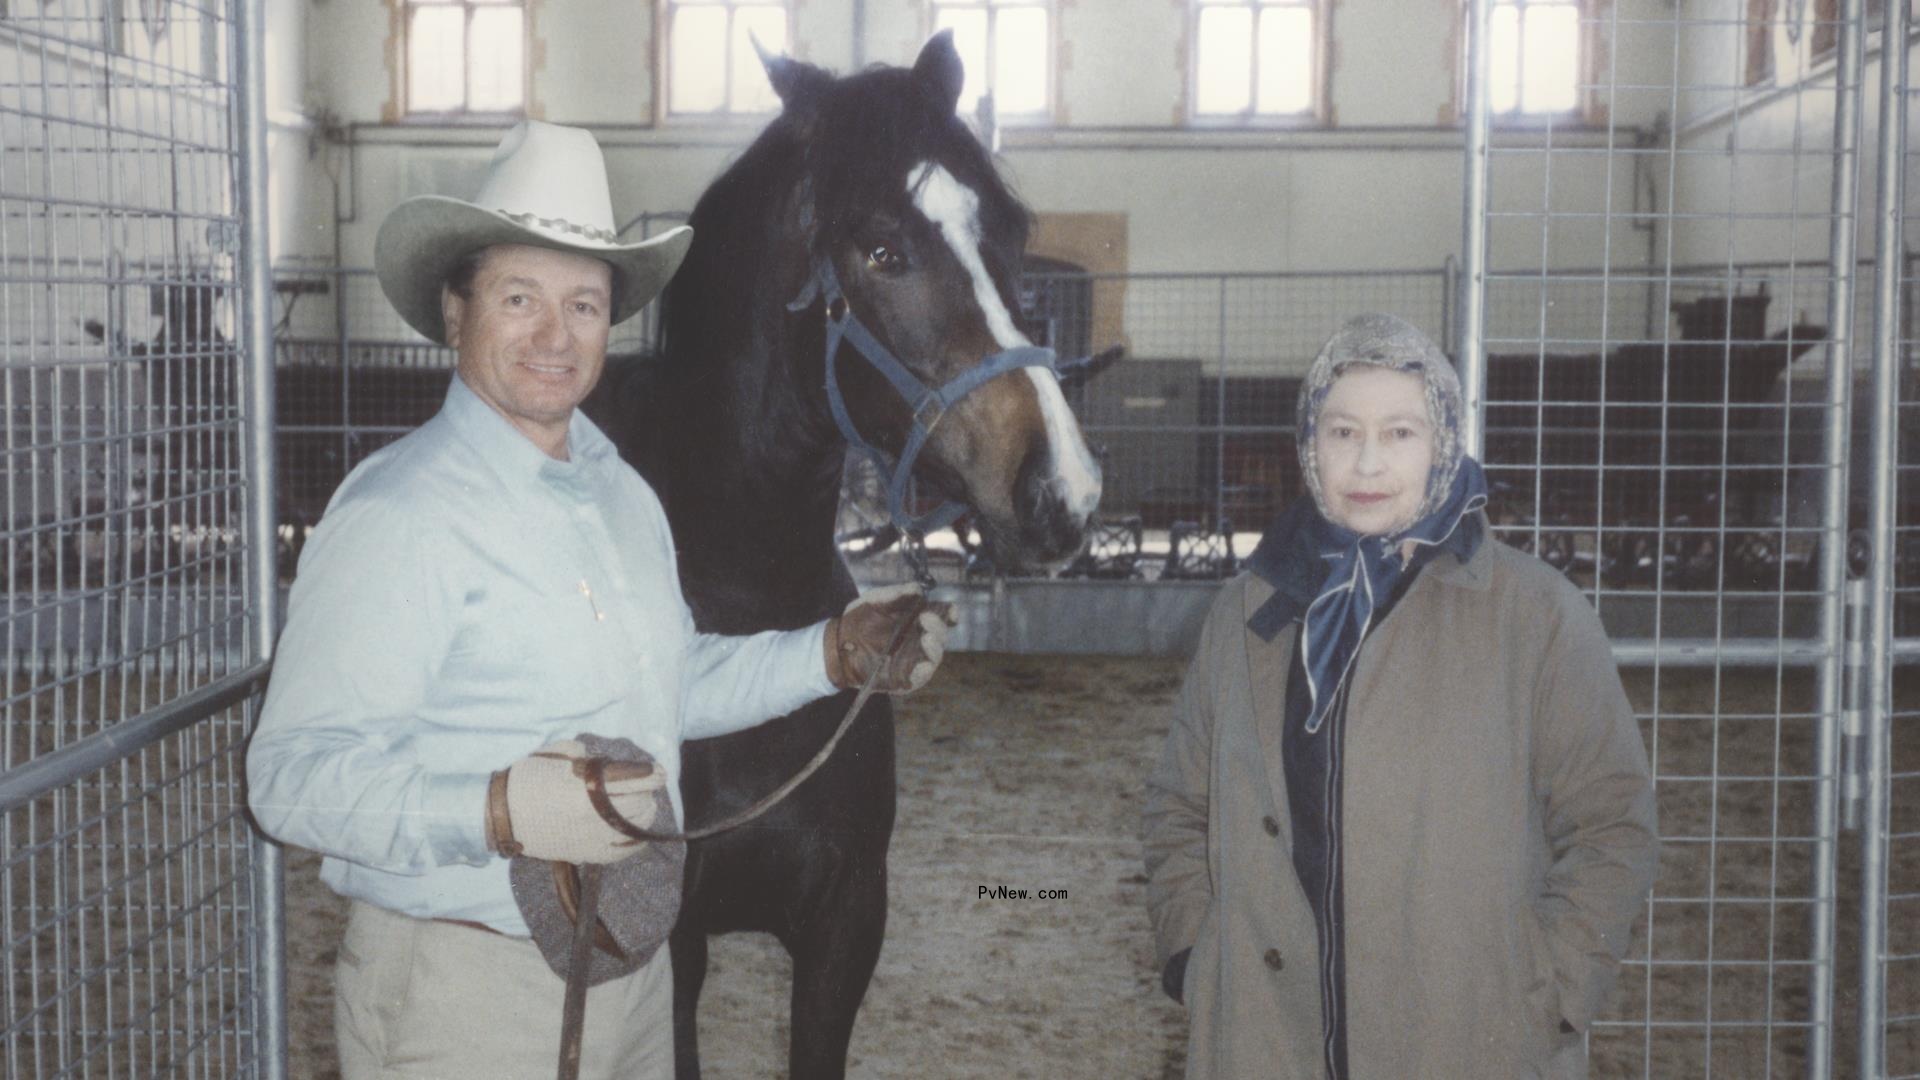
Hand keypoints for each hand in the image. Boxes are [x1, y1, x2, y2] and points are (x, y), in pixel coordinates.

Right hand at [486, 739, 667, 863]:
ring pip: (636, 830)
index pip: (635, 782)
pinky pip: (622, 852)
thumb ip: (586, 755)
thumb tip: (606, 762)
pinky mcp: (586, 854)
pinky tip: (637, 833)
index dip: (652, 775)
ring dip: (644, 816)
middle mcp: (593, 816)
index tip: (658, 771)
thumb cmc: (528, 778)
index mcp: (586, 788)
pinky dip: (635, 842)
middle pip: (640, 806)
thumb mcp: (557, 753)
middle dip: (647, 793)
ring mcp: (591, 839)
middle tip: (645, 786)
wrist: (502, 815)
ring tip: (642, 806)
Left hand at [823, 584, 957, 692]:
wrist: (837, 644)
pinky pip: (919, 678)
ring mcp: (913, 660)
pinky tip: (921, 665)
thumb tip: (917, 589)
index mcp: (917, 620)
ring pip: (934, 657)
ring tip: (926, 638)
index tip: (951, 611)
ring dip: (934, 648)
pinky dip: (923, 672)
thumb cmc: (859, 619)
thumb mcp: (875, 600)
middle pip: (941, 636)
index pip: (942, 617)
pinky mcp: (903, 678)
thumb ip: (895, 594)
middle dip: (938, 627)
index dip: (950, 614)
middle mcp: (919, 639)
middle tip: (925, 618)